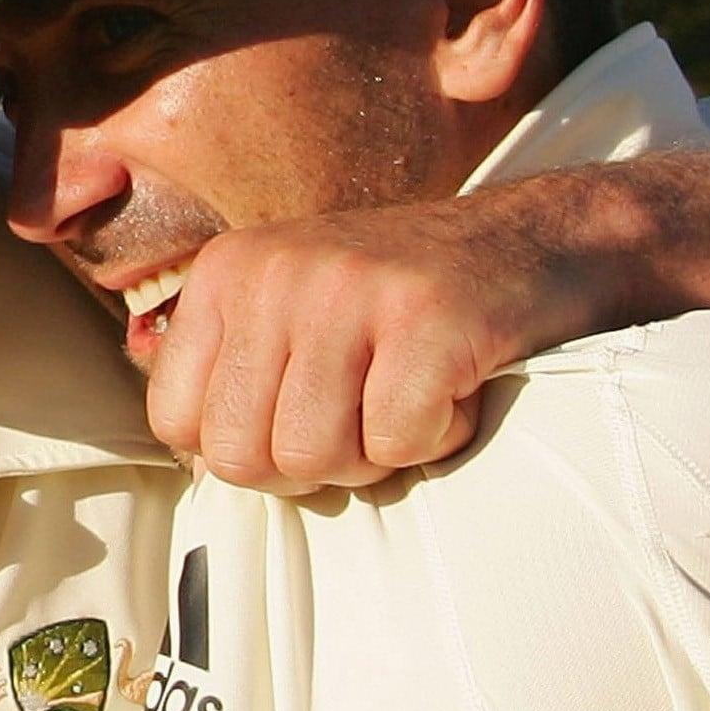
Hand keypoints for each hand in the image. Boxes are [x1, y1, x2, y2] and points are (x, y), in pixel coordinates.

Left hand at [144, 188, 613, 492]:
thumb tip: (199, 468)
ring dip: (375, 454)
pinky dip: (436, 437)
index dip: (247, 449)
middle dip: (311, 463)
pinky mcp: (426, 319)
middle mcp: (275, 270)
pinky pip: (394, 444)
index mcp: (228, 271)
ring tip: (408, 395)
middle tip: (366, 412)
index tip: (308, 412)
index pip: (175, 422)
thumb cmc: (409, 303)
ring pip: (312, 458)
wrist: (534, 242)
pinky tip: (453, 385)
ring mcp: (349, 289)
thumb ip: (237, 377)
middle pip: (240, 456)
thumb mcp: (296, 313)